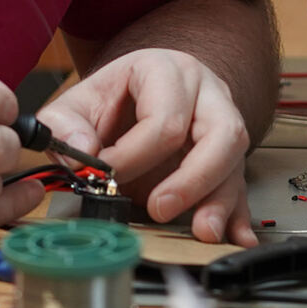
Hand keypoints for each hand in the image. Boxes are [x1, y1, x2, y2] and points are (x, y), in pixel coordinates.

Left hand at [36, 49, 254, 245]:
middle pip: (220, 133)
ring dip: (219, 200)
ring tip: (202, 231)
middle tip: (159, 208)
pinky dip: (239, 214)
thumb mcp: (77, 102)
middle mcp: (206, 93)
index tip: (108, 177)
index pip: (164, 118)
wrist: (138, 94)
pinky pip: (241, 185)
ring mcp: (223, 123)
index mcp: (166, 70)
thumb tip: (83, 152)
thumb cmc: (112, 100)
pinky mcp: (228, 157)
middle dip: (192, 179)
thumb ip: (65, 124)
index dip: (135, 155)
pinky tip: (237, 237)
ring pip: (235, 160)